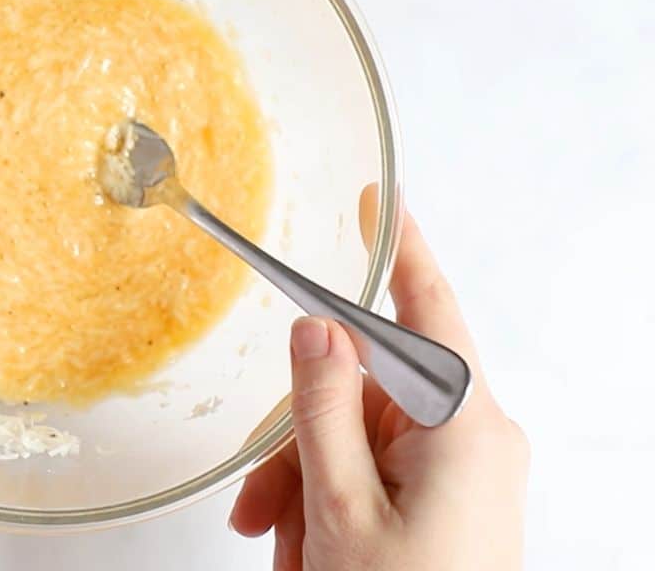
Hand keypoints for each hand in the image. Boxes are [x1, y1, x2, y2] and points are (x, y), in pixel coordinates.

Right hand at [229, 194, 528, 569]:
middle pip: (367, 390)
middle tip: (264, 501)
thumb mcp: (342, 509)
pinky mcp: (448, 502)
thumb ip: (324, 408)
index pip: (427, 312)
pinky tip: (306, 550)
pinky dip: (329, 501)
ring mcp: (462, 474)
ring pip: (357, 435)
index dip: (399, 249)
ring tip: (287, 547)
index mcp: (464, 428)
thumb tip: (318, 328)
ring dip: (306, 483)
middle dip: (302, 439)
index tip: (377, 200)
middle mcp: (472, 440)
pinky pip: (373, 471)